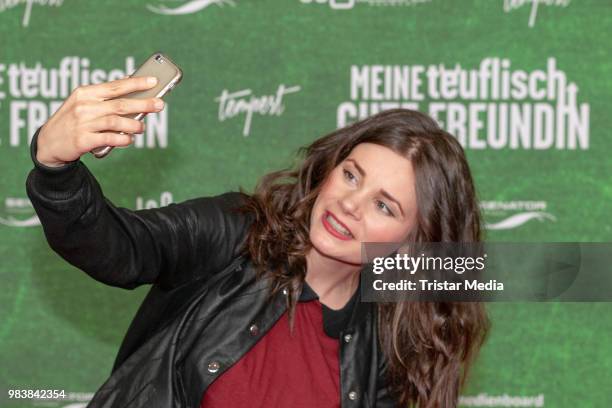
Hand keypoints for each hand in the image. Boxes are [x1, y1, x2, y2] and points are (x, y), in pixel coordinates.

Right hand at [36, 76, 164, 166]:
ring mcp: (83, 123)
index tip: (153, 80)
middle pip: (120, 104)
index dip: (136, 83)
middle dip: (143, 104)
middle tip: (160, 105)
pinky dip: (123, 139)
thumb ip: (105, 98)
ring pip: (116, 122)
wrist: (48, 143)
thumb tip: (133, 90)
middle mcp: (84, 106)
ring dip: (134, 125)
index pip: (115, 86)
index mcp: (85, 93)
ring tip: (142, 128)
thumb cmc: (73, 121)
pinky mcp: (83, 140)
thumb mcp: (83, 103)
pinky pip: (109, 139)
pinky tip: (130, 139)